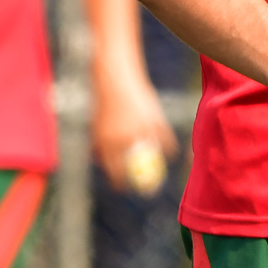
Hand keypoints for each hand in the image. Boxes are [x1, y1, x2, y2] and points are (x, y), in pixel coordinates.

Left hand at [92, 73, 179, 189]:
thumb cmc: (104, 103)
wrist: (116, 80)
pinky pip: (165, 139)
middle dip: (141, 181)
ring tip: (159, 171)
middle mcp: (125, 139)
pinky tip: (171, 153)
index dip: (120, 183)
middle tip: (145, 187)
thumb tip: (101, 163)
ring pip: (154, 153)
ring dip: (157, 163)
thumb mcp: (97, 126)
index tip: (124, 188)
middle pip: (136, 168)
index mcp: (108, 143)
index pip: (115, 171)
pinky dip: (169, 147)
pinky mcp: (155, 119)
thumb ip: (100, 145)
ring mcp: (141, 129)